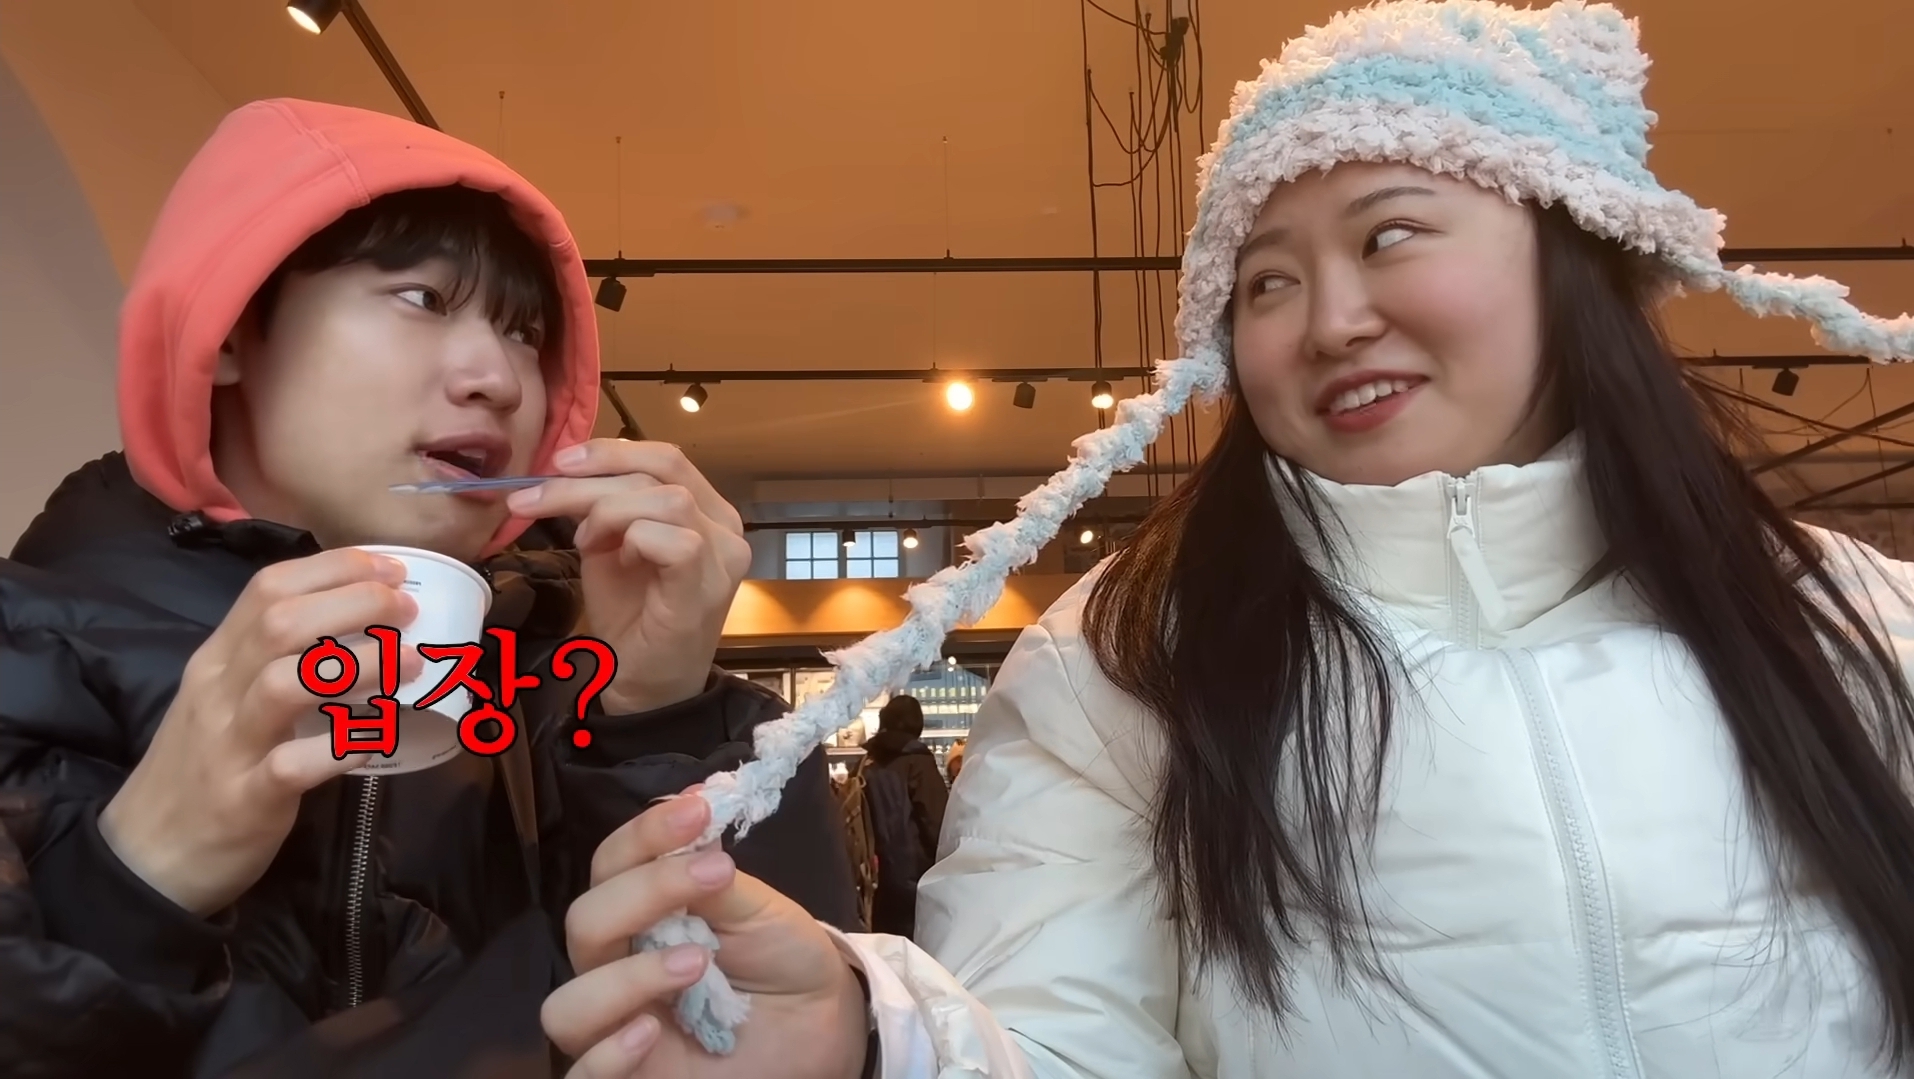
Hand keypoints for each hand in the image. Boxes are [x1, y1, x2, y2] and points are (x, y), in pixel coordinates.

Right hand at [99, 549, 421, 915]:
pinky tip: (379, 739)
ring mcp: (230, 745)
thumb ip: (276, 661)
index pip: (268, 588)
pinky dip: (342, 746)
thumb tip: (360, 626)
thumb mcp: (225, 700)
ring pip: (287, 683)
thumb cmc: (201, 769)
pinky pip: (294, 765)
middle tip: (407, 609)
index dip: (335, 570)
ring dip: (357, 665)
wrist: (144, 858)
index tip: (390, 569)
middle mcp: (219, 691)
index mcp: (218, 660)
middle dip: (354, 603)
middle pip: (281, 622)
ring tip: (410, 662)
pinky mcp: (245, 799)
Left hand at [507, 440, 750, 714]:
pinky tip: (613, 558)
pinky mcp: (707, 587)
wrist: (643, 686)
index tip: (558, 461)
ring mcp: (724, 557)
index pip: (668, 458)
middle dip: (592, 476)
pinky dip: (632, 539)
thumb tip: (567, 468)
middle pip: (664, 470)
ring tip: (584, 542)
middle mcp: (726, 528)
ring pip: (666, 499)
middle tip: (537, 496)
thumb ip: (606, 506)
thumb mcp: (612, 546)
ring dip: (607, 512)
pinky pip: (673, 540)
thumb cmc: (632, 618)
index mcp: (707, 511)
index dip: (611, 451)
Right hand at [543, 794, 868, 1078]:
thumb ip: (712, 874)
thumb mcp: (759, 910)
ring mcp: (617, 1028)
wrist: (824, 1028)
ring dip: (624, 978)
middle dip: (641, 892)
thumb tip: (686, 802)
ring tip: (694, 962)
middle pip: (583, 925)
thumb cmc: (783, 961)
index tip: (696, 810)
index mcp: (639, 915)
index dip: (643, 835)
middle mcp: (615, 968)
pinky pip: (583, 1078)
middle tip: (714, 875)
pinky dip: (607, 1055)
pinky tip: (649, 1032)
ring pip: (566, 1007)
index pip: (609, 867)